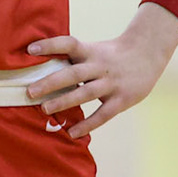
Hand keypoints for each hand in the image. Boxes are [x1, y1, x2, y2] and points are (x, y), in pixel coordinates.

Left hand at [24, 2, 177, 137]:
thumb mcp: (94, 49)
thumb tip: (41, 68)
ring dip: (64, 102)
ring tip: (45, 109)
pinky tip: (73, 133)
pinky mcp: (122, 99)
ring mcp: (111, 83)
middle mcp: (99, 66)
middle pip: (73, 73)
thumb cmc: (111, 54)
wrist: (147, 54)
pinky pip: (103, 114)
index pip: (68, 44)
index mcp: (90, 51)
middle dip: (50, 82)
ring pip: (85, 94)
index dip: (50, 45)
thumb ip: (74, 59)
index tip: (30, 50)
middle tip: (29, 91)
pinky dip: (88, 125)